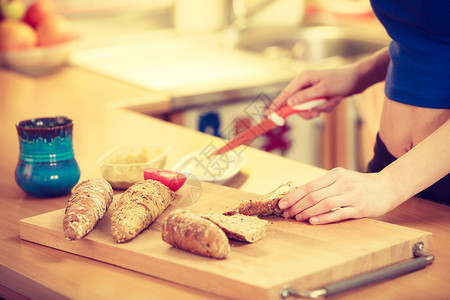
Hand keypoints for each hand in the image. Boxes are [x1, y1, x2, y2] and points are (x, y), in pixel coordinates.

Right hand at [265, 65, 362, 118]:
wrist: (358, 79)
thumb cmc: (341, 81)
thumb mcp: (323, 90)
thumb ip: (305, 97)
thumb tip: (290, 103)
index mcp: (303, 78)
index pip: (285, 94)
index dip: (276, 105)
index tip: (268, 115)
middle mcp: (304, 83)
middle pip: (296, 104)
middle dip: (307, 111)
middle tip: (316, 114)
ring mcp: (311, 90)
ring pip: (307, 108)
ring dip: (321, 109)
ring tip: (333, 102)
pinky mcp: (318, 95)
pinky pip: (316, 107)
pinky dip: (326, 107)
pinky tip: (335, 100)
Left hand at [278, 168, 400, 224]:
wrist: (388, 187)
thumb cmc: (360, 185)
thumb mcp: (342, 178)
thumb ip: (325, 185)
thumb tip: (301, 195)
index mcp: (336, 174)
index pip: (310, 185)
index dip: (294, 195)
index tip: (282, 203)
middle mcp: (343, 183)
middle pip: (314, 195)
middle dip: (297, 205)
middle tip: (287, 213)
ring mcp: (352, 195)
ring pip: (324, 204)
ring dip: (308, 212)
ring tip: (297, 218)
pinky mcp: (360, 208)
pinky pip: (339, 213)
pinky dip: (324, 218)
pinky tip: (313, 221)